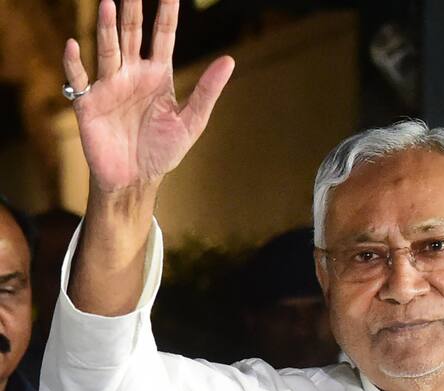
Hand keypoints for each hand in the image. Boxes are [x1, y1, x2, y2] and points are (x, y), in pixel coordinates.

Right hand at [63, 0, 233, 192]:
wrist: (135, 179)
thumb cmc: (163, 151)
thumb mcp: (191, 122)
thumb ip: (207, 91)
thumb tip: (229, 60)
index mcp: (158, 76)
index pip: (163, 37)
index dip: (166, 14)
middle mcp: (133, 75)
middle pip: (131, 35)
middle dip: (132, 12)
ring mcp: (110, 86)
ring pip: (108, 50)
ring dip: (107, 28)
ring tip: (109, 4)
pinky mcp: (89, 103)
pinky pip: (80, 78)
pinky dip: (75, 62)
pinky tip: (74, 45)